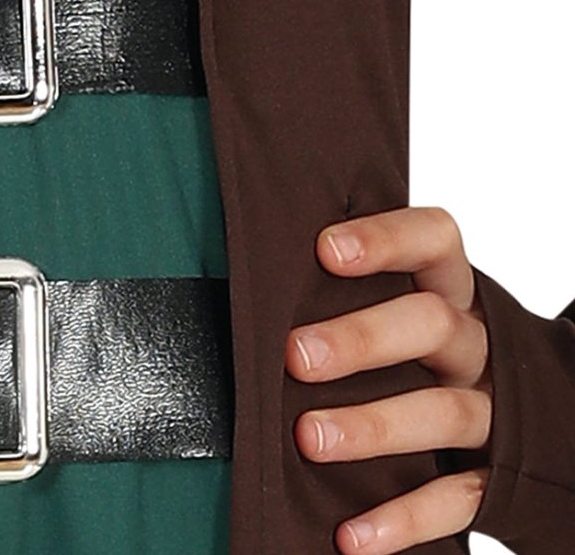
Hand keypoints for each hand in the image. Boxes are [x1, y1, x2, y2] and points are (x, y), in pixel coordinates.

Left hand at [285, 206, 491, 553]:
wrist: (522, 413)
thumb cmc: (414, 343)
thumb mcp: (394, 301)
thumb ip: (338, 287)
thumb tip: (241, 281)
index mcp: (449, 287)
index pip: (432, 240)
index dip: (385, 238)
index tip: (325, 250)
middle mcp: (474, 341)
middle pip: (432, 324)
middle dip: (362, 339)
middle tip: (296, 356)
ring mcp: (492, 406)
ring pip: (443, 410)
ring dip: (374, 426)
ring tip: (309, 440)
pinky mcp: (497, 473)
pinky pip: (458, 497)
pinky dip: (404, 518)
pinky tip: (351, 535)